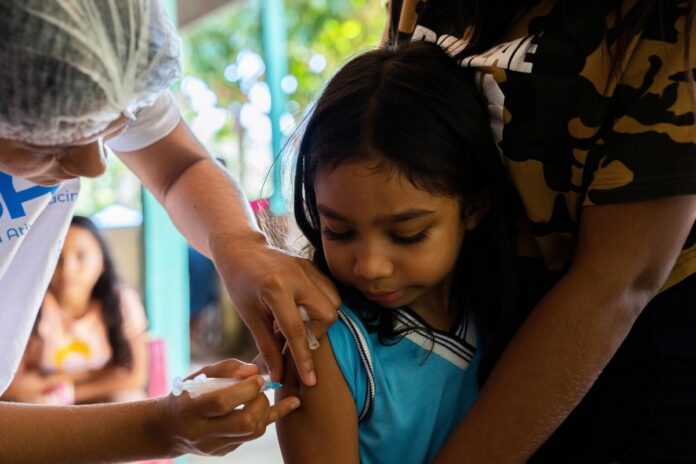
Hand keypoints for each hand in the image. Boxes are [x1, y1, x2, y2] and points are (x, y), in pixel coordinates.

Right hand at [159, 359, 299, 456]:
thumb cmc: (187, 394)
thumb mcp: (199, 375)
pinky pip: (255, 436)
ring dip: (265, 409)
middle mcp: (202, 433)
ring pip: (253, 432)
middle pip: (243, 422)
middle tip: (259, 387)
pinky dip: (273, 416)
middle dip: (260, 401)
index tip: (256, 377)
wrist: (169, 428)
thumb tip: (254, 370)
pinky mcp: (226, 451)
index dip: (245, 388)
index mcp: (191, 410)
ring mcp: (215, 446)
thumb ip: (227, 369)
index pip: (222, 402)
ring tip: (260, 395)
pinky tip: (292, 403)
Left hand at [211, 236, 339, 385]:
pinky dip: (322, 304)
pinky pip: (330, 290)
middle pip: (327, 315)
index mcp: (276, 290)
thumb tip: (278, 375)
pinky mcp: (312, 265)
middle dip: (317, 332)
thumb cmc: (240, 284)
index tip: (310, 381)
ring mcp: (308, 269)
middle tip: (297, 336)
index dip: (304, 360)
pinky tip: (303, 308)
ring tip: (299, 321)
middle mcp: (298, 277)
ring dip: (321, 319)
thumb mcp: (250, 317)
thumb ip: (267, 346)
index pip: (297, 332)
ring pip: (334, 302)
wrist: (241, 249)